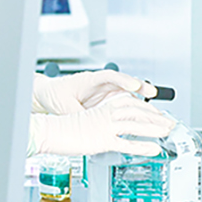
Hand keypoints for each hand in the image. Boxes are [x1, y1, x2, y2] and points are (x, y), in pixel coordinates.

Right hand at [27, 95, 176, 156]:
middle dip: (156, 117)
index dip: (146, 108)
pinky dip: (143, 146)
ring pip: (136, 125)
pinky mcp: (103, 140)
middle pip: (138, 112)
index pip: (131, 103)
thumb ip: (103, 124)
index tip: (157, 113)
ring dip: (155, 129)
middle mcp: (107, 114)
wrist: (51, 131)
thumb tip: (114, 133)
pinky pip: (128, 143)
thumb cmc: (65, 129)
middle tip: (170, 123)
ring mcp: (106, 127)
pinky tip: (154, 150)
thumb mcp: (88, 121)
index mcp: (103, 108)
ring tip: (167, 133)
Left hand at [31, 71, 156, 114]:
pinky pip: (123, 103)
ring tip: (152, 108)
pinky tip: (143, 117)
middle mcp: (100, 85)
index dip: (122, 80)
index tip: (133, 85)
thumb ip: (77, 114)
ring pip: (126, 93)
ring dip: (139, 99)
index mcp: (88, 80)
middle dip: (139, 86)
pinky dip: (133, 109)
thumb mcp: (63, 106)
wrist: (49, 95)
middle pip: (123, 82)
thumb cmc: (55, 94)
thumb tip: (87, 125)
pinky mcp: (106, 102)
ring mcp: (104, 93)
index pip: (108, 76)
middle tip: (152, 92)